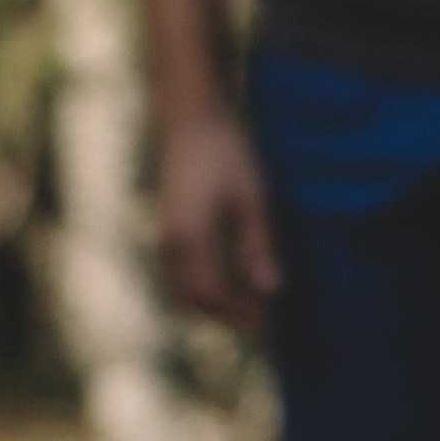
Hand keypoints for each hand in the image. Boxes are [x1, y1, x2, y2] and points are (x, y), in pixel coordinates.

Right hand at [155, 105, 282, 325]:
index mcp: (189, 240)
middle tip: (266, 321)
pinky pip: (179, 276)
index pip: (215, 295)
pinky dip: (202, 289)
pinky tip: (227, 284)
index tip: (274, 318)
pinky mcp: (167, 230)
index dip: (244, 311)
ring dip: (214, 305)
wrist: (191, 119)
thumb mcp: (251, 196)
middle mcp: (170, 246)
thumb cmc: (225, 152)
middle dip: (229, 315)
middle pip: (196, 300)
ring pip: (184, 291)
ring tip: (249, 307)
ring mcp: (164, 239)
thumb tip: (272, 290)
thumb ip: (259, 245)